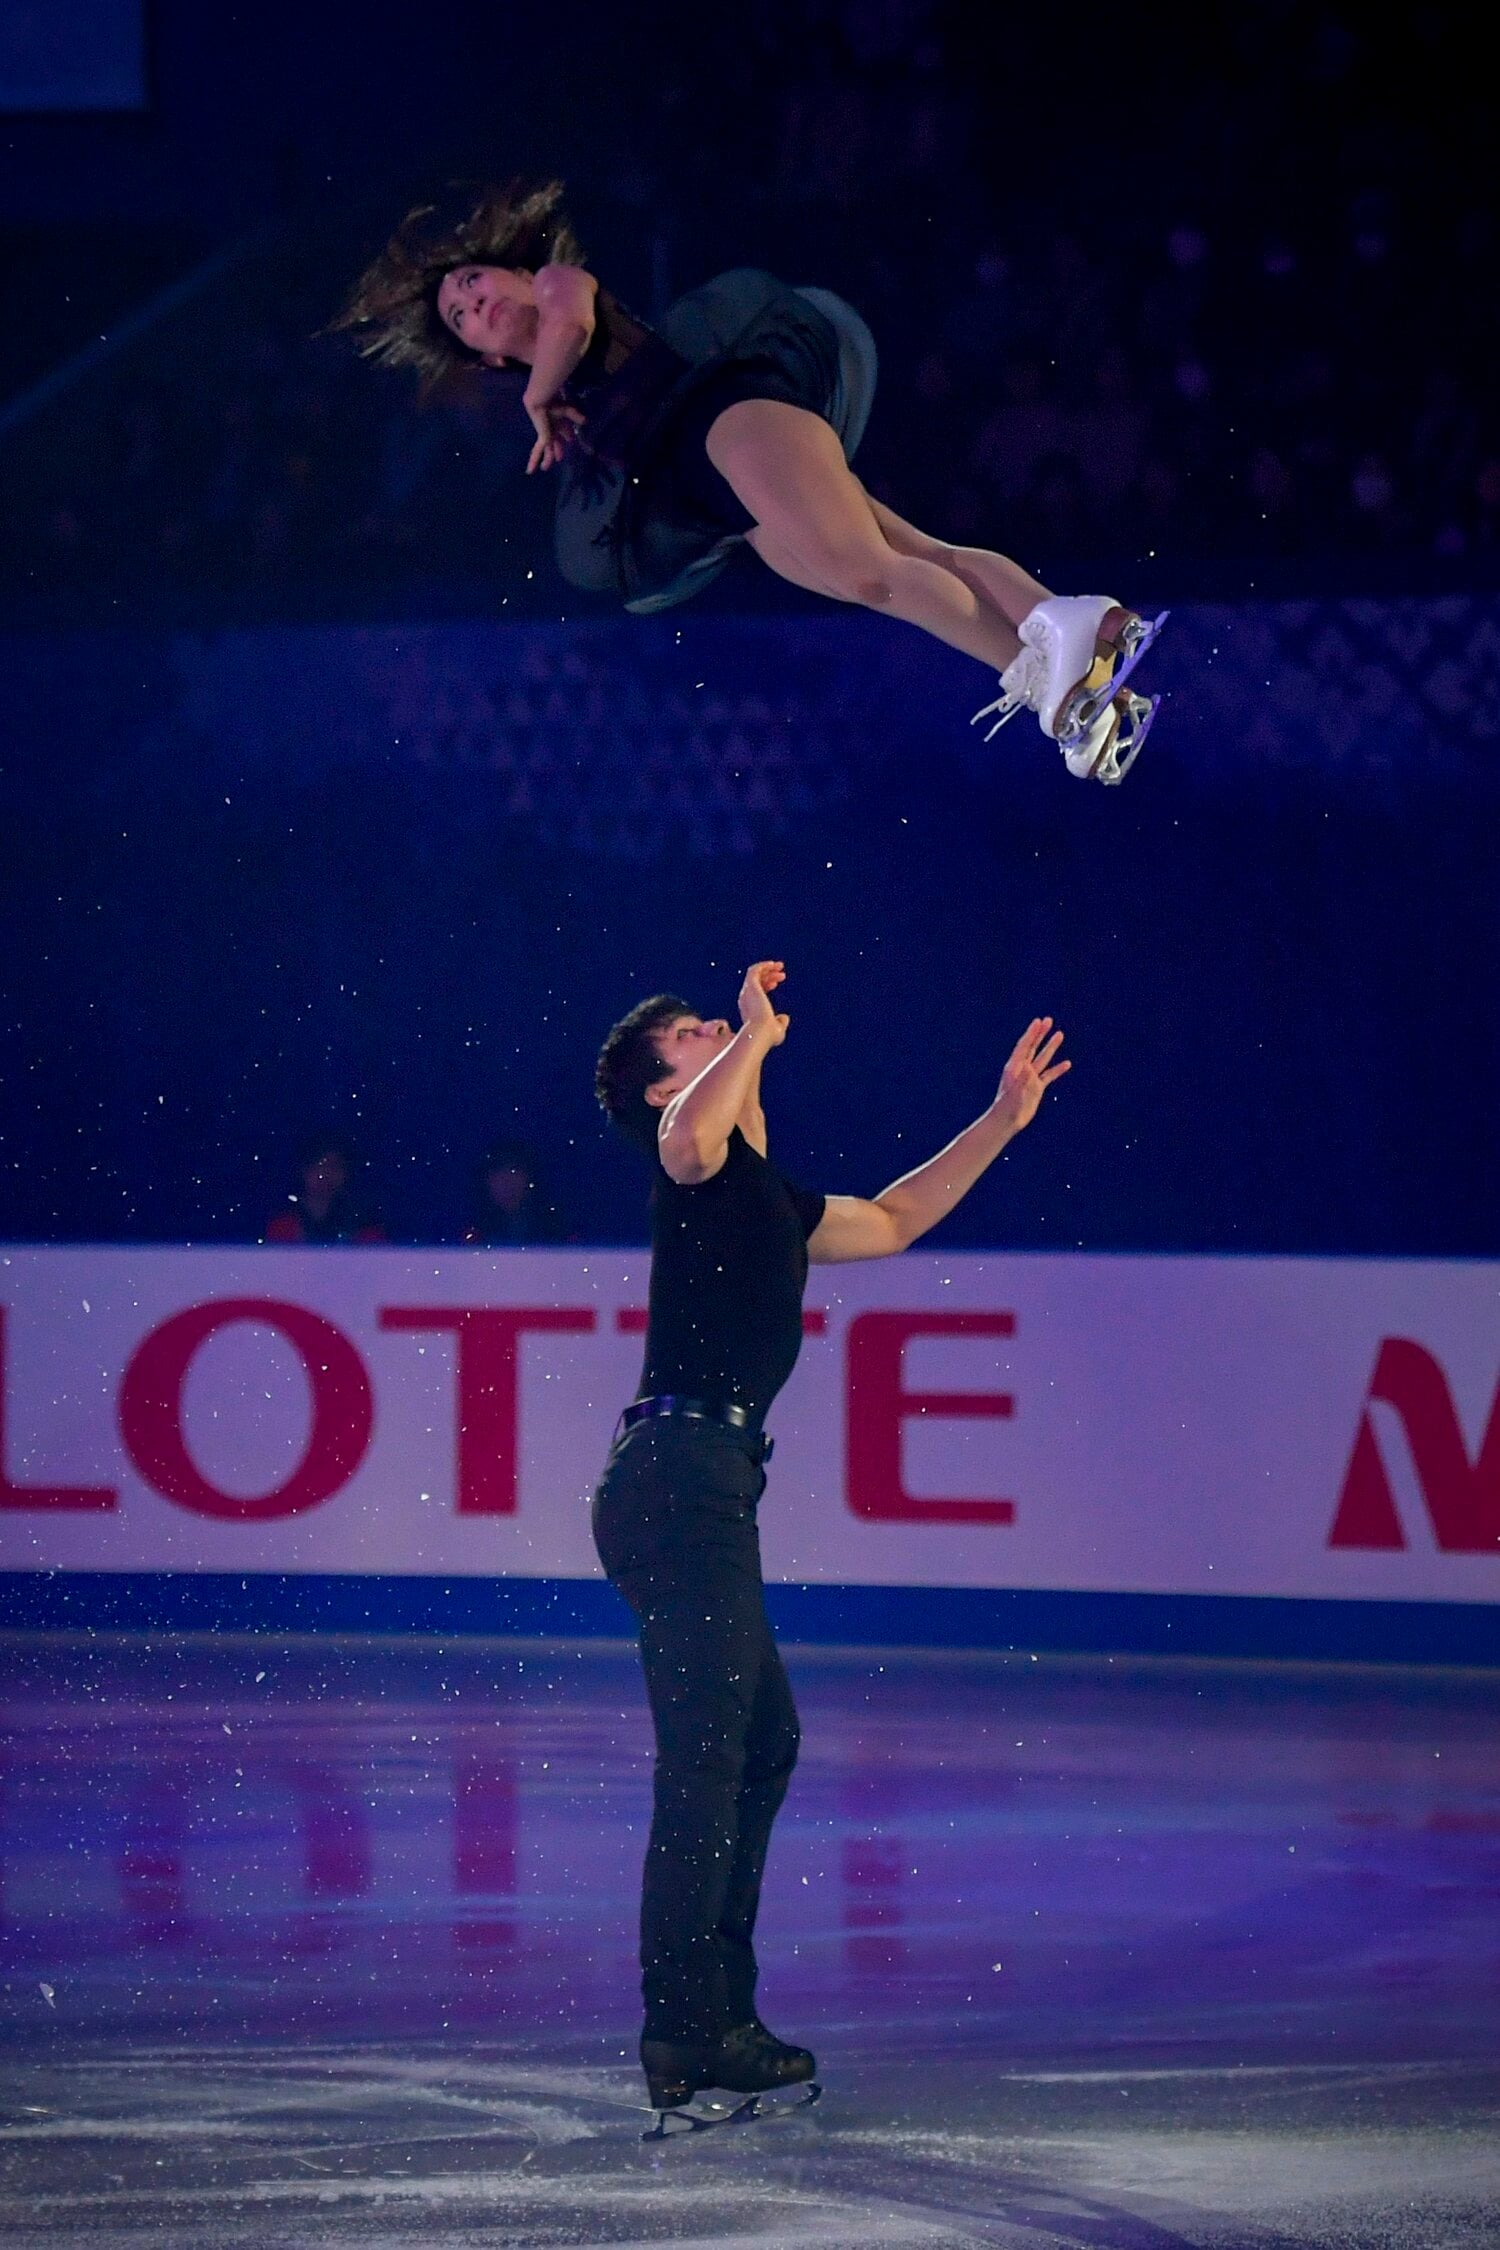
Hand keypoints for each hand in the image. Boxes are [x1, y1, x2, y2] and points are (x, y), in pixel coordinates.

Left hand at [523, 398, 584, 473]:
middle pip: (554, 444)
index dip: (567, 437)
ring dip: (546, 460)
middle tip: (559, 459)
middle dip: (558, 451)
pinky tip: (530, 470)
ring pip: (546, 451)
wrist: (542, 402)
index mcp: (559, 424)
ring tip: (543, 468)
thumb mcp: (568, 411)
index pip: (564, 433)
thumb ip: (576, 416)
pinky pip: (538, 453)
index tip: (570, 440)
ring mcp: (546, 436)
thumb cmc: (555, 403)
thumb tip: (585, 421)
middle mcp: (552, 430)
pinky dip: (534, 462)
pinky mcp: (543, 439)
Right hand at [738, 960, 788, 1045]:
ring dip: (767, 968)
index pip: (755, 992)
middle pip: (755, 982)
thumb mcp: (777, 1030)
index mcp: (749, 1009)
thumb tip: (785, 1017)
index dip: (765, 985)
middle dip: (768, 975)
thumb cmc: (768, 1035)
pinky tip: (773, 964)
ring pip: (755, 974)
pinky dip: (763, 965)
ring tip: (780, 966)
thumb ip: (780, 1022)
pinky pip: (754, 970)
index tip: (776, 983)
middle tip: (781, 972)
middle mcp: (746, 999)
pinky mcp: (751, 986)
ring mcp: (747, 992)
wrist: (761, 1033)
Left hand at [992, 1017, 1069, 1133]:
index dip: (1031, 1033)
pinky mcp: (1036, 1088)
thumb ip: (1022, 1079)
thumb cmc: (1008, 1107)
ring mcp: (1030, 1078)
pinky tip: (1067, 1063)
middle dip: (1040, 1034)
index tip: (1038, 1021)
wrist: (1007, 1121)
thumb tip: (1028, 1066)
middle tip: (1048, 1020)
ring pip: (1043, 1059)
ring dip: (1051, 1047)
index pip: (1024, 1046)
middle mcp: (1022, 1069)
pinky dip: (1057, 1069)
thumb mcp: (1015, 1092)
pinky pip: (1049, 1075)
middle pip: (1033, 1047)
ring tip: (1060, 1034)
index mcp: (1014, 1067)